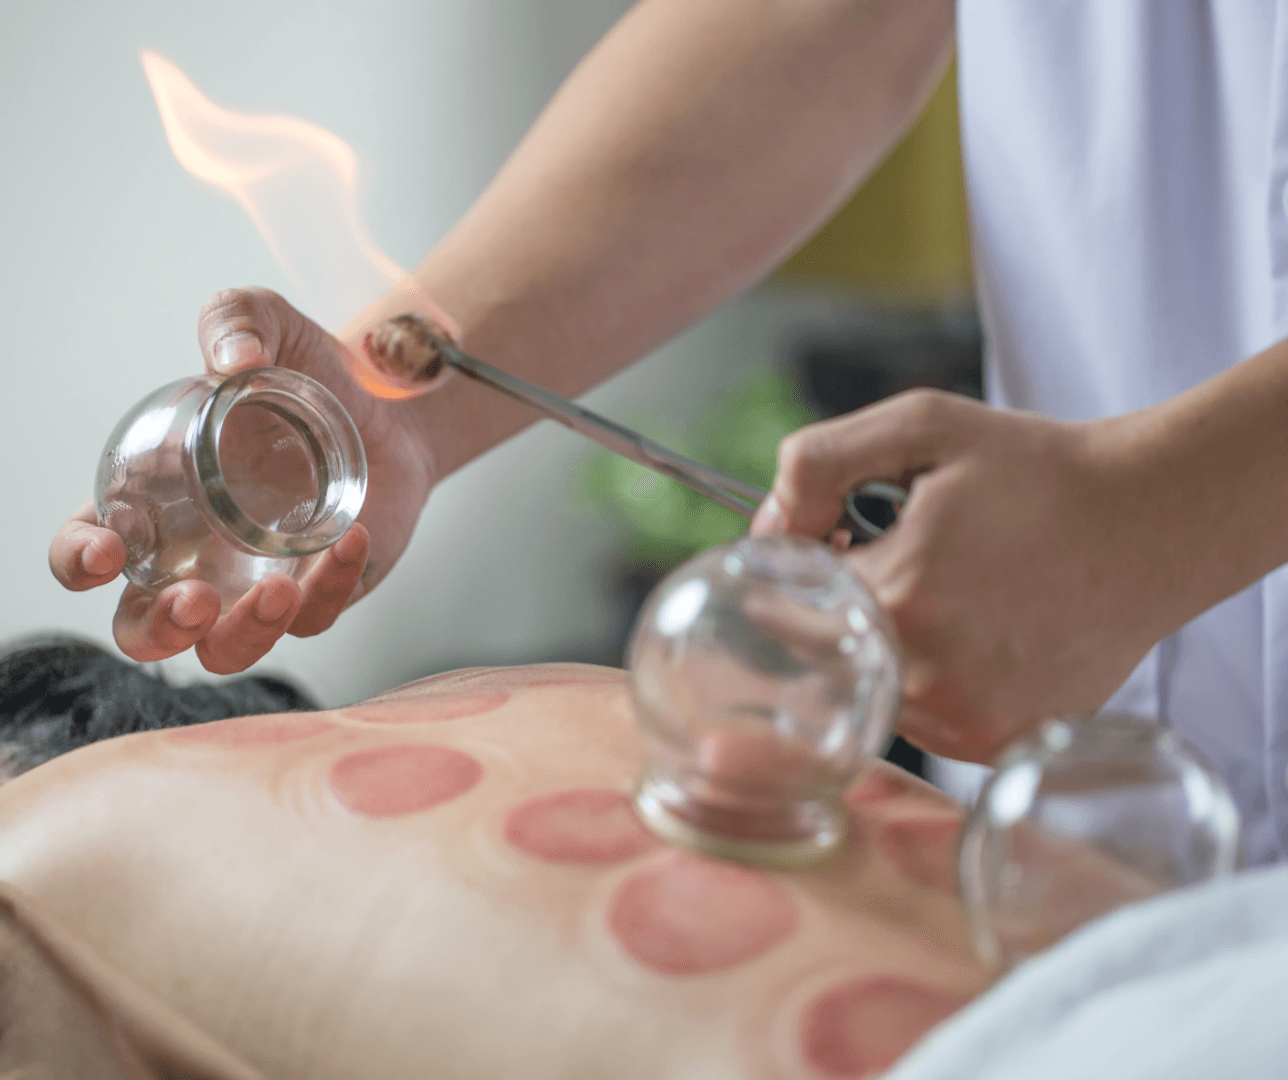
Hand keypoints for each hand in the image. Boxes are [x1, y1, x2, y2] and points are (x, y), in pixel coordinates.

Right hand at [50, 288, 436, 672]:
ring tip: (277, 590)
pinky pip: (315, 617)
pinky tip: (352, 538)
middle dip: (159, 629)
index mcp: (153, 503)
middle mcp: (193, 556)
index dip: (80, 559)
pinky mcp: (317, 594)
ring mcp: (254, 583)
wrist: (389, 405)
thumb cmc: (307, 372)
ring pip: (225, 651)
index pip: (87, 548)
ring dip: (242, 636)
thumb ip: (236, 320)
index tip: (107, 550)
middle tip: (195, 600)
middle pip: (143, 630)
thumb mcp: (267, 324)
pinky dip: (331, 587)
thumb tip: (235, 361)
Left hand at [751, 390, 1168, 763]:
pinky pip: (922, 717)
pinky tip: (977, 631)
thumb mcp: (920, 427)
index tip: (835, 541)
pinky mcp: (996, 741)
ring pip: (872, 687)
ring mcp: (966, 718)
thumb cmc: (1036, 471)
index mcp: (898, 597)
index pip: (785, 603)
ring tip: (951, 591)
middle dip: (843, 604)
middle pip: (825, 650)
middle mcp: (928, 674)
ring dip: (885, 645)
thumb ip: (817, 465)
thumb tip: (765, 528)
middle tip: (898, 559)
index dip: (800, 567)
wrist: (1151, 522)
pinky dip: (929, 676)